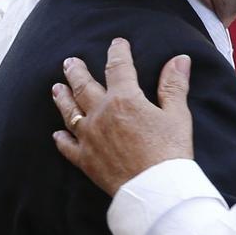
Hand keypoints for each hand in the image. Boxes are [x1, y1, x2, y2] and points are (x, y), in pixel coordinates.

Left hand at [51, 38, 194, 196]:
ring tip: (56, 88)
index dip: (118, 52)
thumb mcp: (178, 115)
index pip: (118, 67)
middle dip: (76, 72)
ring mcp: (90, 138)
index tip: (117, 44)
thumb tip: (179, 59)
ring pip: (70, 112)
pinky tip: (57, 135)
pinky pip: (68, 147)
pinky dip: (61, 140)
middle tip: (69, 62)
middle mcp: (101, 114)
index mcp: (124, 99)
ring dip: (62, 99)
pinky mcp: (86, 161)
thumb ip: (174, 85)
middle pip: (84, 86)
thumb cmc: (171, 152)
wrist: (156, 190)